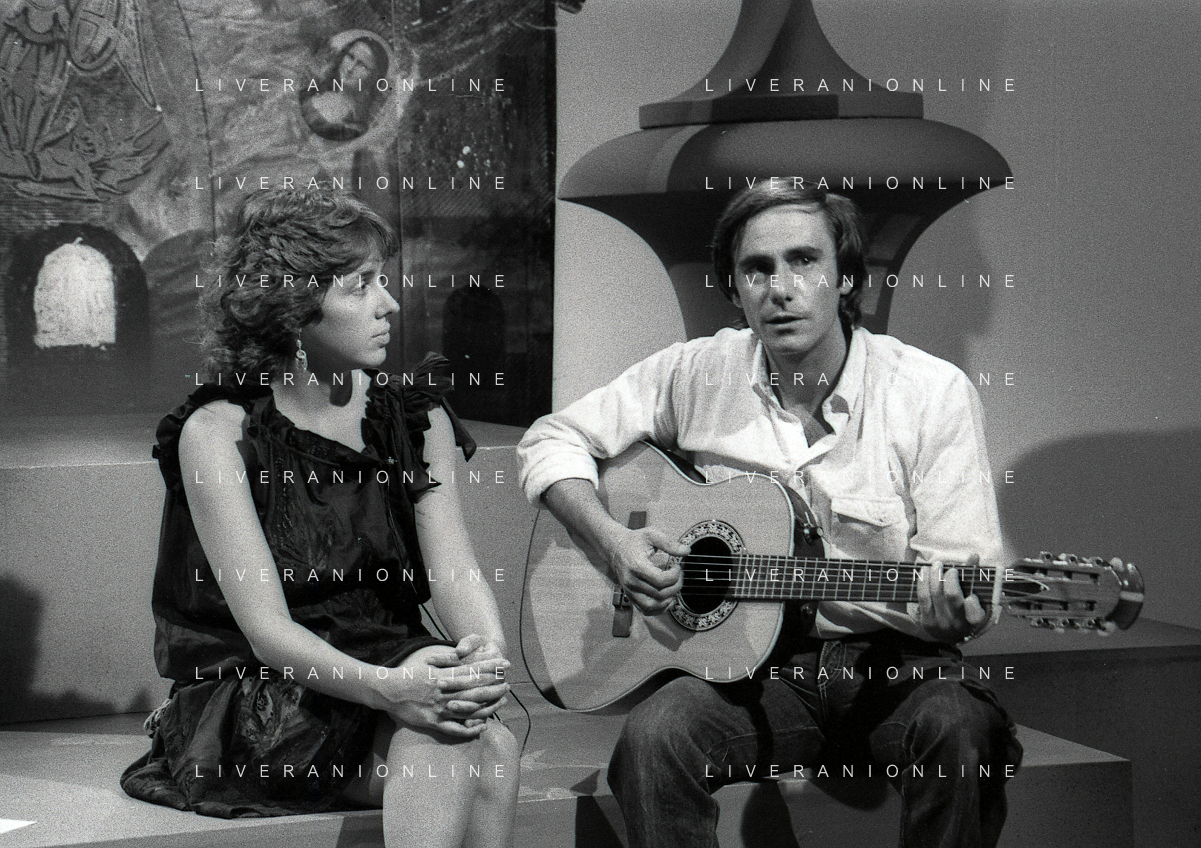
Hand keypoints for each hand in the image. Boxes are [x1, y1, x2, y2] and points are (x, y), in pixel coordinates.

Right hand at [382, 645, 508, 736]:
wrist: (387, 691)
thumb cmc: (408, 673)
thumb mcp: (427, 661)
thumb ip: (445, 659)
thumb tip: (461, 653)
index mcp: (444, 675)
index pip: (473, 670)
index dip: (491, 667)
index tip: (505, 664)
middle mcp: (444, 692)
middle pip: (475, 690)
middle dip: (494, 686)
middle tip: (509, 684)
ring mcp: (439, 708)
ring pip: (469, 709)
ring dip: (487, 706)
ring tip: (502, 702)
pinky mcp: (433, 722)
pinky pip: (455, 728)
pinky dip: (470, 729)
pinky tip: (482, 727)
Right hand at [608, 526, 687, 614]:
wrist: (616, 548)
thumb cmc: (635, 541)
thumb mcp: (651, 535)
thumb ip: (669, 543)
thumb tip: (686, 551)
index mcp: (637, 566)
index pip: (661, 580)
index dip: (675, 575)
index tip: (677, 566)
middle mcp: (631, 582)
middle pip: (659, 594)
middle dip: (675, 586)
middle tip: (679, 575)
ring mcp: (630, 591)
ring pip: (652, 606)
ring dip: (668, 600)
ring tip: (673, 587)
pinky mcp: (630, 597)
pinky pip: (646, 610)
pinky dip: (659, 608)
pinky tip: (667, 598)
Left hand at [915, 557, 988, 643]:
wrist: (947, 633)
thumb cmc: (962, 609)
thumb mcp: (973, 597)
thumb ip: (974, 576)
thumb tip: (974, 555)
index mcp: (974, 619)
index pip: (975, 614)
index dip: (973, 606)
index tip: (971, 597)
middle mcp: (958, 623)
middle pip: (951, 596)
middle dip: (949, 578)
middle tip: (948, 568)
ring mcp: (941, 623)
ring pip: (935, 594)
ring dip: (934, 575)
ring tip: (935, 565)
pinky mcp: (926, 621)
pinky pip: (922, 597)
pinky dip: (923, 582)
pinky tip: (924, 572)